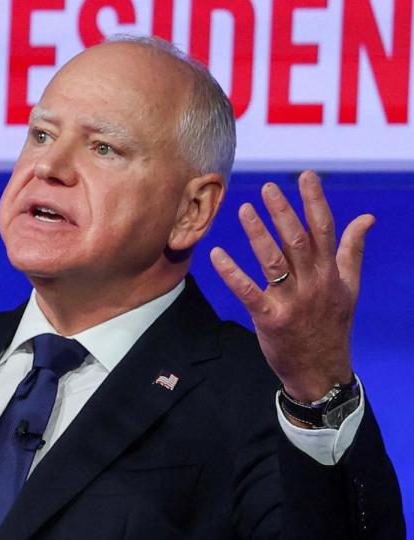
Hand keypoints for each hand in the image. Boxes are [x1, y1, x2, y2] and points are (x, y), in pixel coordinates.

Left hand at [209, 171, 371, 402]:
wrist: (321, 371)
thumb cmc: (332, 324)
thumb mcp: (349, 286)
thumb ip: (352, 250)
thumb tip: (367, 217)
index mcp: (330, 273)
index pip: (325, 229)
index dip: (315, 201)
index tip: (306, 176)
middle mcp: (314, 283)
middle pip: (298, 240)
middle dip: (283, 212)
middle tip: (267, 187)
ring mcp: (292, 302)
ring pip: (274, 261)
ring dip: (258, 234)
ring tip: (243, 209)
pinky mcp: (270, 319)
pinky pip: (248, 293)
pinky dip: (232, 273)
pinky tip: (217, 255)